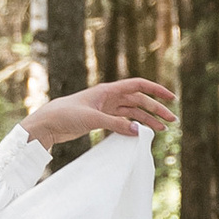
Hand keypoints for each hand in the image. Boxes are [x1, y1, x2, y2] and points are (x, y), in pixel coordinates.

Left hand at [26, 75, 175, 148]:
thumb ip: (116, 125)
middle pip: (139, 101)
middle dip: (156, 109)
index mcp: (108, 90)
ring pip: (132, 112)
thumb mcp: (92, 119)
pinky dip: (133, 126)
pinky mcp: (100, 119)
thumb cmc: (66, 115)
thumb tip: (139, 131)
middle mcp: (109, 97)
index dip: (156, 90)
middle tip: (171, 122)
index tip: (171, 98)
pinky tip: (142, 133)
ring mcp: (105, 108)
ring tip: (162, 130)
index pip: (138, 86)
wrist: (47, 124)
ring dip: (147, 119)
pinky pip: (123, 121)